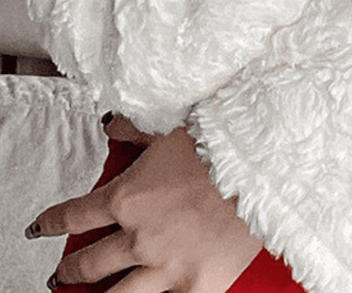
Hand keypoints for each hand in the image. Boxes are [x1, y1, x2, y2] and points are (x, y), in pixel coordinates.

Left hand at [31, 118, 261, 292]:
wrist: (260, 169)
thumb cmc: (219, 145)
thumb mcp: (168, 129)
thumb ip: (135, 131)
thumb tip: (112, 125)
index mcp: (127, 197)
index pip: (74, 216)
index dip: (52, 223)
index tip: (41, 228)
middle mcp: (139, 237)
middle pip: (89, 264)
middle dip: (69, 272)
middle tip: (61, 275)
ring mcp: (166, 267)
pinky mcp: (196, 286)